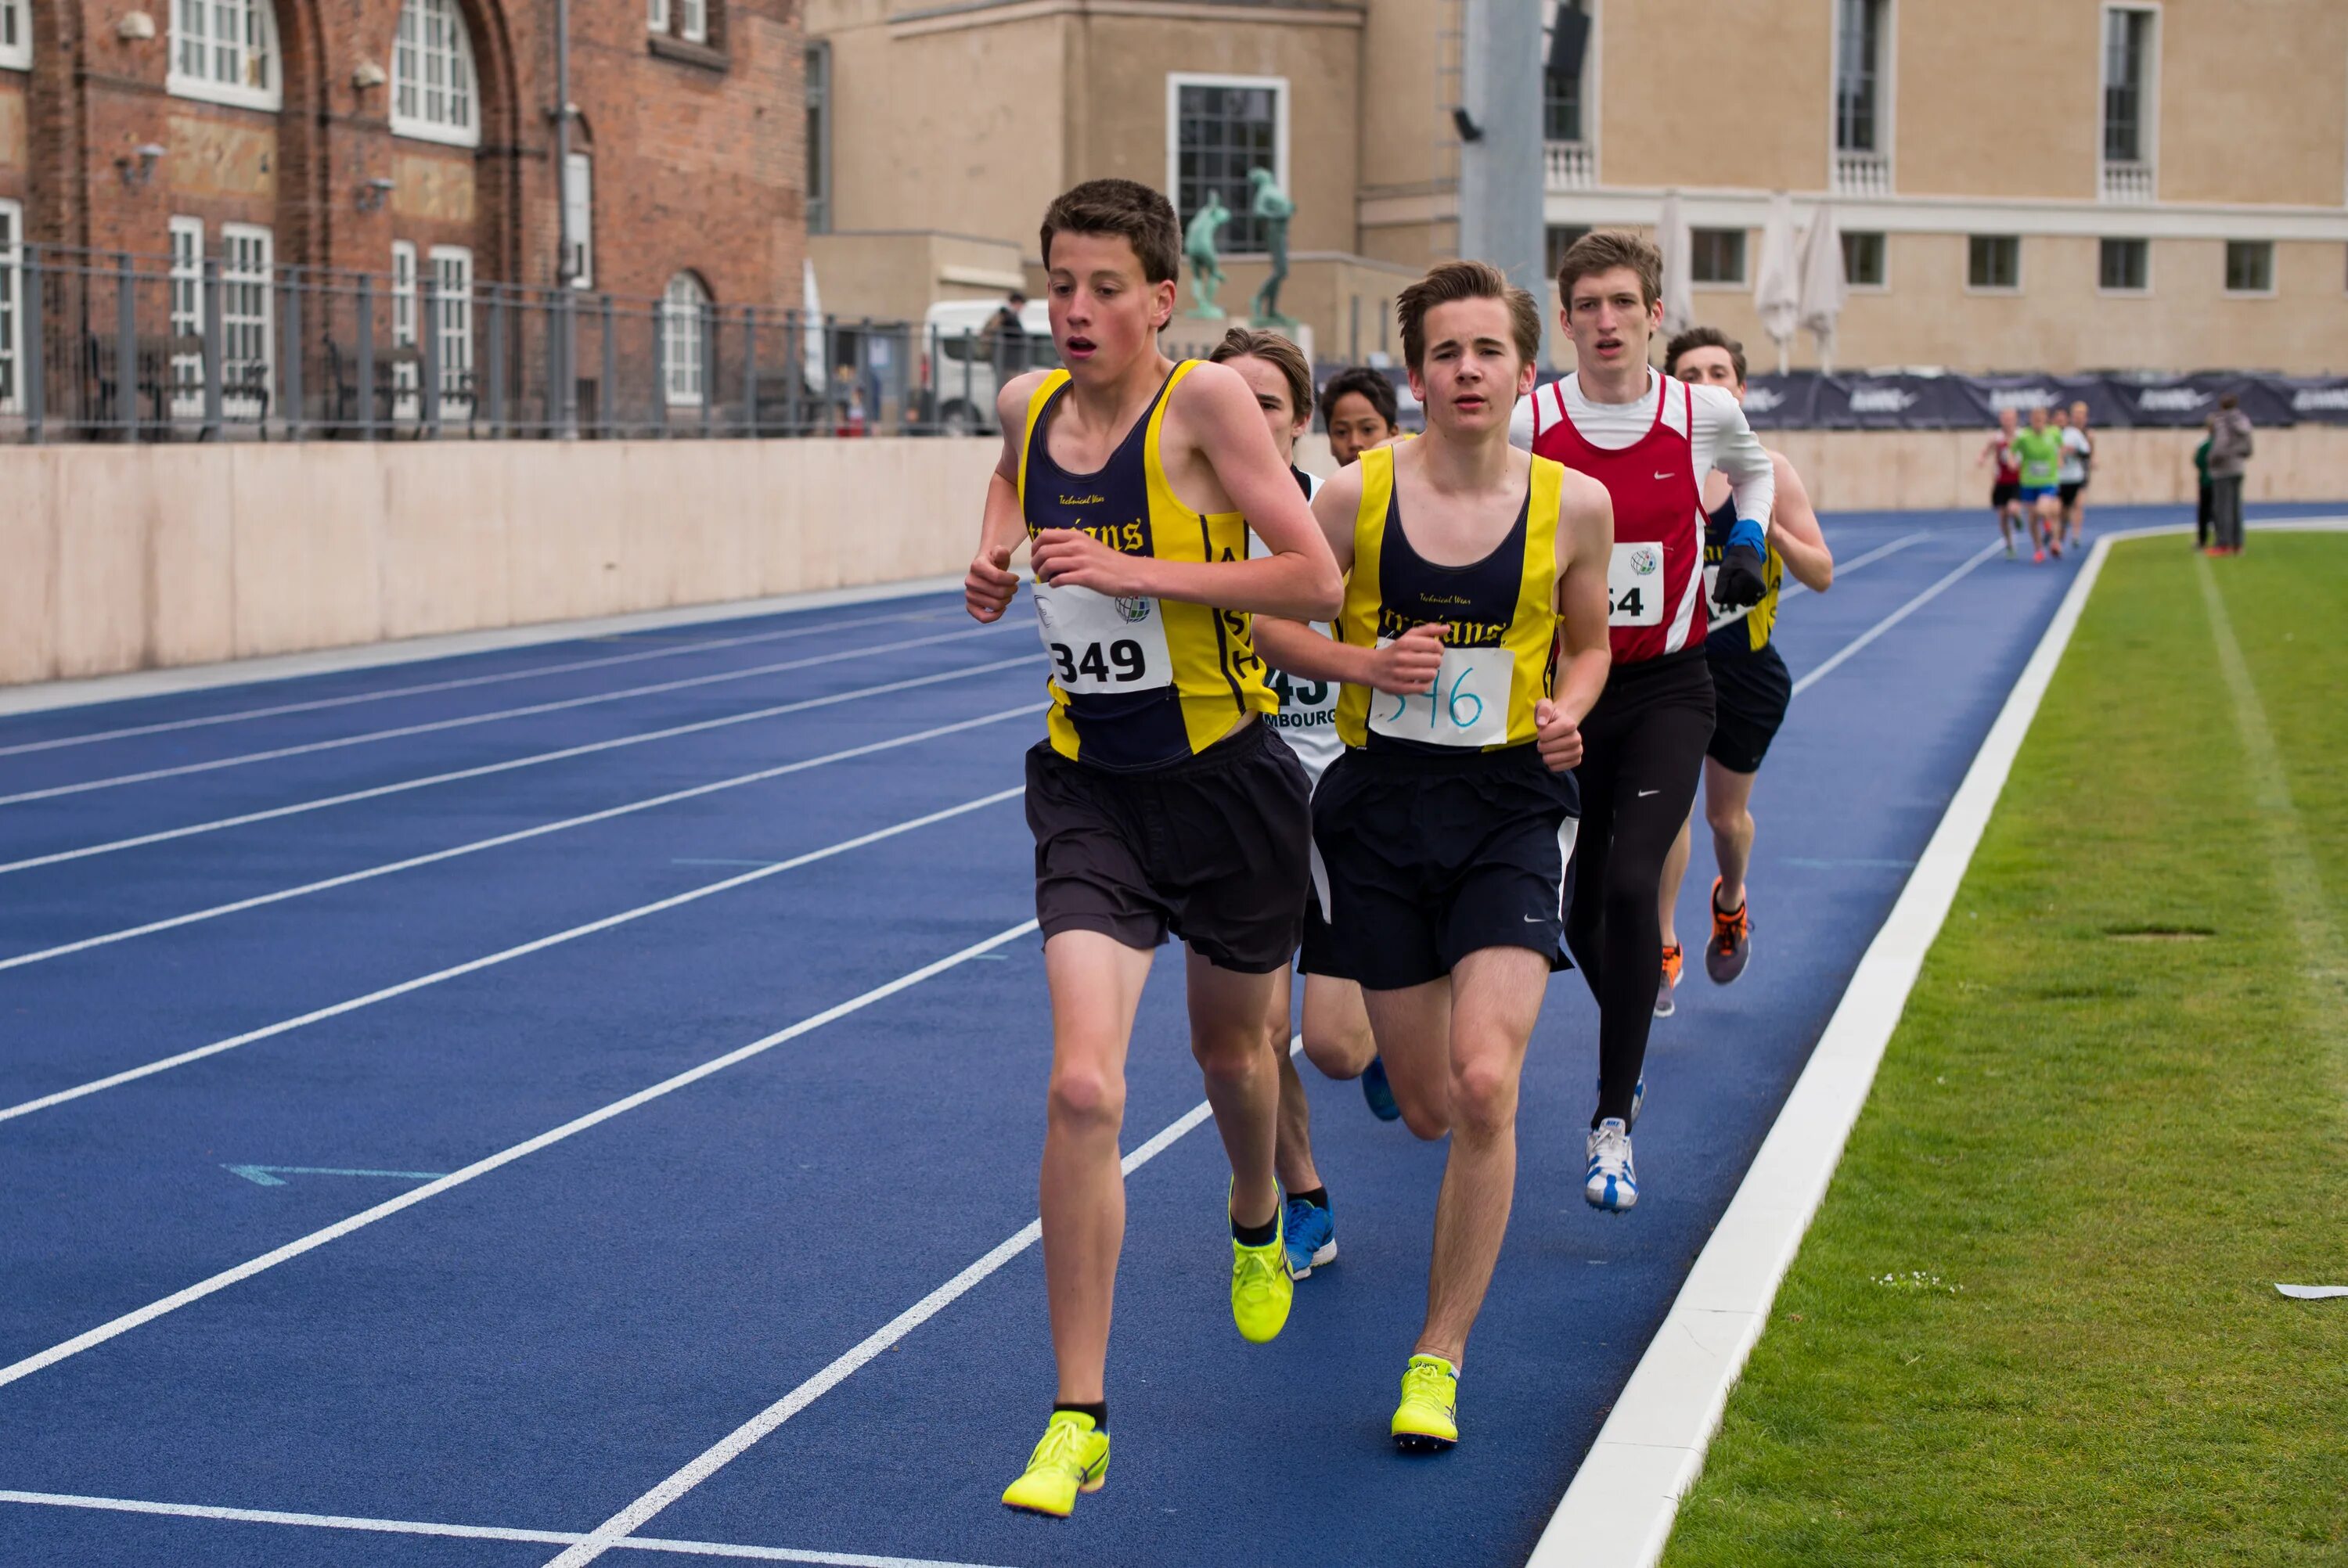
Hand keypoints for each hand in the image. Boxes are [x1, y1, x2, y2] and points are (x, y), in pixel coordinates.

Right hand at [964, 545, 1018, 622]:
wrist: (985, 569)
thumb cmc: (995, 562)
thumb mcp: (999, 553)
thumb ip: (1001, 552)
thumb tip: (1001, 552)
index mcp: (976, 566)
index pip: (997, 577)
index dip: (1011, 580)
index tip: (1016, 578)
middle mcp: (970, 581)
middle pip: (999, 593)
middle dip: (1011, 590)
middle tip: (1014, 587)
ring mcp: (969, 595)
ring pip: (996, 605)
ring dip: (1007, 601)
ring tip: (1008, 594)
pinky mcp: (970, 607)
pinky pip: (983, 618)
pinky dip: (996, 615)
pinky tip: (1002, 608)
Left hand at [1028, 529, 1149, 597]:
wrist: (1130, 573)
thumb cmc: (1109, 561)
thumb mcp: (1089, 545)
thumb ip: (1071, 545)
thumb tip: (1050, 551)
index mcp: (1076, 536)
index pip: (1045, 535)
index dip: (1034, 547)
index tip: (1036, 557)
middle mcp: (1077, 546)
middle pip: (1043, 551)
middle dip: (1035, 563)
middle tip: (1037, 571)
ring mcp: (1081, 561)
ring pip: (1049, 565)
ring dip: (1041, 574)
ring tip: (1044, 579)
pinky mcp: (1086, 576)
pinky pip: (1060, 579)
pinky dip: (1053, 583)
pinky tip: (1055, 585)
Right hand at [1367, 621, 1446, 694]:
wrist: (1372, 667)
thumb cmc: (1394, 651)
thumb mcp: (1408, 636)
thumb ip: (1428, 631)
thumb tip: (1447, 628)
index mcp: (1405, 643)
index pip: (1435, 646)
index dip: (1439, 648)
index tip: (1435, 650)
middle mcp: (1403, 658)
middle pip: (1436, 660)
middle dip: (1435, 660)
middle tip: (1429, 661)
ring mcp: (1401, 674)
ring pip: (1431, 674)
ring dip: (1431, 672)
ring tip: (1424, 670)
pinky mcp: (1401, 688)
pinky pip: (1424, 687)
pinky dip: (1425, 683)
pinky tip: (1420, 679)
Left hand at [1535, 698, 1582, 771]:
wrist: (1563, 724)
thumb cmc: (1552, 716)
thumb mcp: (1544, 706)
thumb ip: (1543, 709)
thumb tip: (1541, 723)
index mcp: (1570, 724)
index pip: (1545, 735)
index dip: (1540, 734)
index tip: (1543, 730)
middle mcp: (1577, 738)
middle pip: (1548, 748)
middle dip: (1541, 744)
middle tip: (1545, 740)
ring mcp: (1578, 750)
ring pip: (1552, 760)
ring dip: (1545, 754)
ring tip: (1548, 747)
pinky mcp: (1576, 760)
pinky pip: (1557, 768)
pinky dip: (1551, 763)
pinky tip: (1553, 756)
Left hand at [1713, 531, 1767, 609]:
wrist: (1749, 556)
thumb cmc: (1734, 564)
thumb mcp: (1724, 571)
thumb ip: (1720, 586)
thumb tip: (1717, 601)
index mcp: (1745, 577)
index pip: (1730, 596)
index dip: (1722, 595)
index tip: (1717, 591)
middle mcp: (1755, 584)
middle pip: (1736, 600)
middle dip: (1728, 596)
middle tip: (1727, 587)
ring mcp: (1760, 588)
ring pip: (1742, 602)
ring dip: (1736, 597)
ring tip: (1735, 586)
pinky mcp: (1763, 591)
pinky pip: (1749, 602)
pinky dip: (1743, 598)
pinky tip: (1741, 590)